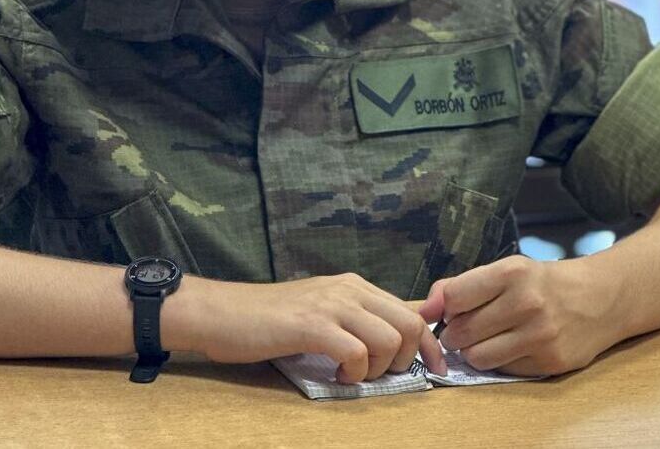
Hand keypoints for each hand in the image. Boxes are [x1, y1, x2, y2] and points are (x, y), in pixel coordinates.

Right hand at [173, 272, 445, 382]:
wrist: (222, 313)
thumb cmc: (269, 319)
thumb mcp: (322, 311)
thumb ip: (357, 320)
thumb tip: (399, 338)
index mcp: (354, 285)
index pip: (410, 310)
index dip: (430, 343)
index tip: (436, 369)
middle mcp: (348, 289)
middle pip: (408, 323)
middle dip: (405, 359)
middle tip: (376, 374)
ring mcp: (330, 304)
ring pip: (387, 338)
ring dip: (376, 369)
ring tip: (350, 373)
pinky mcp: (311, 325)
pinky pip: (355, 352)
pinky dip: (353, 372)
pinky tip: (335, 374)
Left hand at [417, 255, 618, 376]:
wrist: (598, 298)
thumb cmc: (541, 283)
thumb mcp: (504, 270)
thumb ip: (460, 286)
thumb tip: (423, 310)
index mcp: (511, 272)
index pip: (454, 297)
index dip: (444, 307)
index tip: (449, 310)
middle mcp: (527, 302)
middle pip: (462, 331)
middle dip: (454, 333)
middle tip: (464, 328)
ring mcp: (541, 335)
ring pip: (478, 357)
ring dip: (472, 352)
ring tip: (484, 339)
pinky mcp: (551, 362)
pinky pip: (503, 370)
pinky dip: (498, 362)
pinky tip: (510, 347)